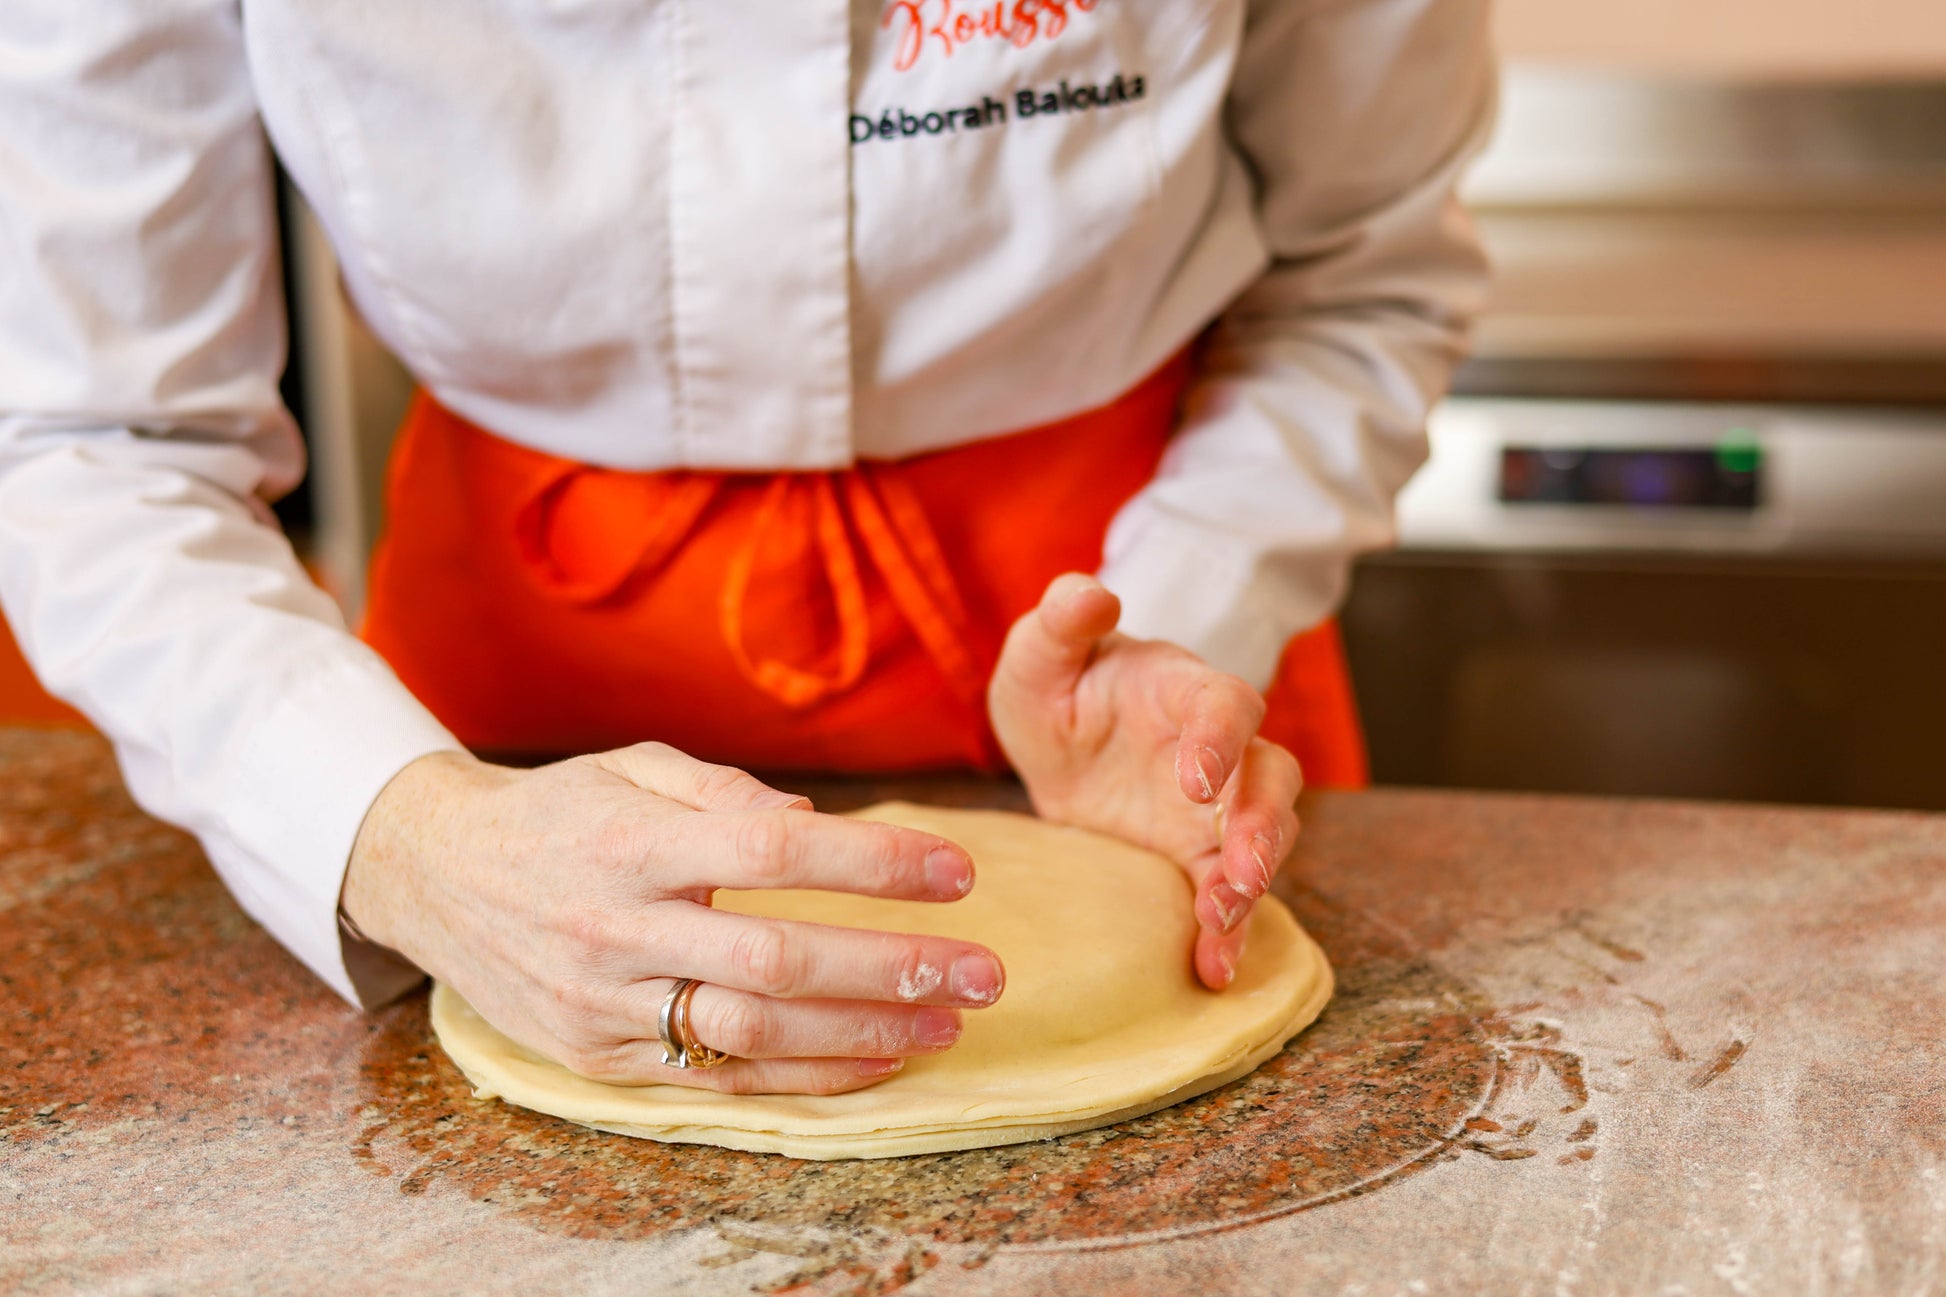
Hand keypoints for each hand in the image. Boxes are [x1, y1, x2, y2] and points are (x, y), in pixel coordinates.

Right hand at [342, 743, 1004, 1092]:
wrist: (435, 875)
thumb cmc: (560, 812)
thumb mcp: (633, 769)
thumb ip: (727, 794)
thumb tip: (819, 826)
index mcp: (634, 842)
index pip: (774, 851)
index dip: (874, 862)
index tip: (957, 868)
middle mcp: (619, 927)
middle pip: (777, 957)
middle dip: (893, 967)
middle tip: (982, 971)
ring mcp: (605, 1004)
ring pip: (753, 1032)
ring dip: (863, 1035)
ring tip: (946, 1024)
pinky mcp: (597, 1061)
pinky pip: (718, 1080)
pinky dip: (806, 1077)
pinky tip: (877, 1063)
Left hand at [988, 573, 1303, 989]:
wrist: (1061, 745)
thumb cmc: (1060, 686)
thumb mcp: (1040, 653)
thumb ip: (1061, 620)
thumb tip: (1090, 593)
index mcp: (1182, 689)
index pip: (1226, 703)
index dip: (1223, 738)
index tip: (1199, 781)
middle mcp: (1218, 749)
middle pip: (1272, 778)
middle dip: (1262, 824)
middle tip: (1239, 869)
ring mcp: (1215, 809)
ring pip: (1267, 839)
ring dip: (1253, 880)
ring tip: (1222, 919)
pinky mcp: (1198, 857)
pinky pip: (1231, 895)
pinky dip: (1230, 933)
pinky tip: (1213, 972)